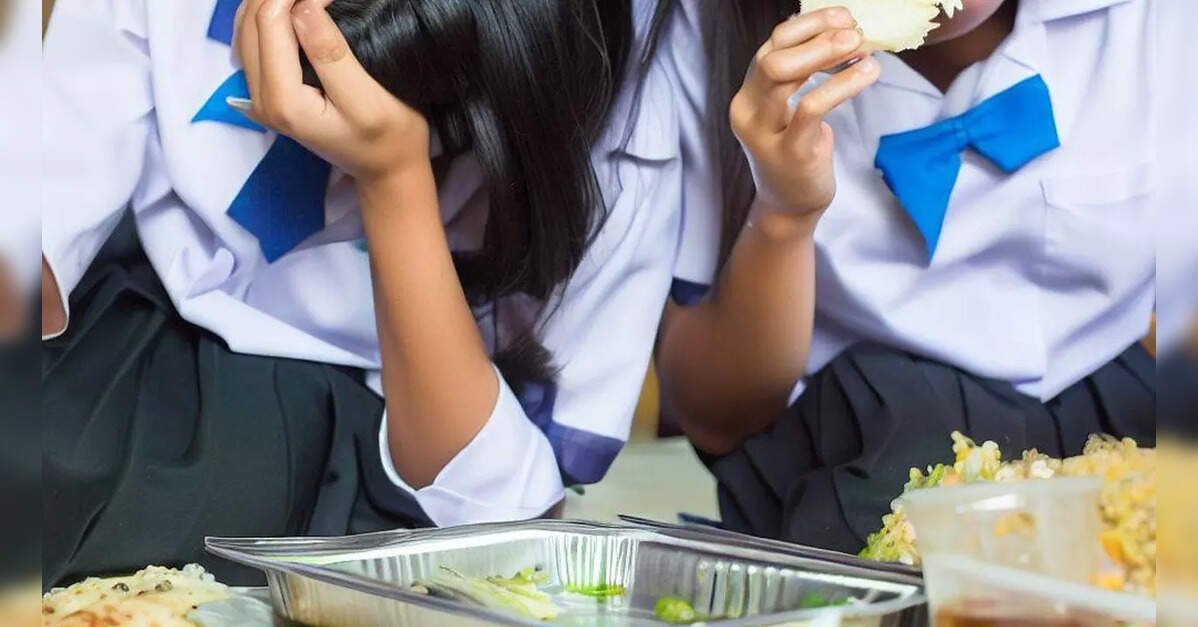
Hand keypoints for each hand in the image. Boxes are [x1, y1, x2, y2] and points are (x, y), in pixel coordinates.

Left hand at [233, 0, 429, 183]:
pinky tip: (290, 8)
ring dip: (272, 3)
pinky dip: (268, 17)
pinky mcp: (268, 93)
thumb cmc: (389, 138)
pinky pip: (252, 42)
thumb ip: (331, 55)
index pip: (271, 22)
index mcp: (284, 102)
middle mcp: (262, 100)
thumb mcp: (368, 99)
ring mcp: (260, 98)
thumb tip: (304, 8)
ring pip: (247, 28)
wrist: (386, 170)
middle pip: (253, 21)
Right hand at [730, 8, 879, 232]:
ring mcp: (764, 133)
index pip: (771, 45)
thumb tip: (838, 31)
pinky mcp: (790, 152)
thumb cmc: (796, 151)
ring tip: (861, 46)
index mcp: (748, 95)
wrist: (790, 205)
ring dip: (826, 54)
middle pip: (772, 56)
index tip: (841, 15)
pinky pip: (812, 108)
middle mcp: (748, 111)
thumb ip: (800, 76)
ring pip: (783, 76)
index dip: (807, 25)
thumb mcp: (789, 110)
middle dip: (815, 36)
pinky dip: (843, 84)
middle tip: (853, 31)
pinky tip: (868, 74)